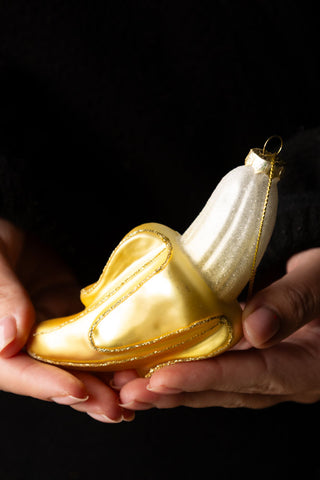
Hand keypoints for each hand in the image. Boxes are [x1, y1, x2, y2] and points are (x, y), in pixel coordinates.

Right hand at [0, 218, 133, 422]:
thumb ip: (2, 297)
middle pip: (49, 379)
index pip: (14, 371)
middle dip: (84, 395)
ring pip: (73, 368)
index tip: (76, 391)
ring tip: (131, 398)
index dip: (45, 384)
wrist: (10, 239)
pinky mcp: (68, 325)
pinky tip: (132, 371)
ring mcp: (46, 337)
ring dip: (102, 385)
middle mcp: (19, 347)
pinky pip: (88, 347)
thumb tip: (8, 340)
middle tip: (116, 408)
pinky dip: (108, 360)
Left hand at [114, 248, 319, 409]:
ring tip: (128, 388)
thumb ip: (292, 303)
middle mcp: (283, 378)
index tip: (161, 378)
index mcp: (307, 366)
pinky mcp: (249, 357)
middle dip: (175, 392)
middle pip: (226, 390)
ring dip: (171, 386)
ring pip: (215, 385)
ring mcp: (265, 370)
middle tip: (128, 392)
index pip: (252, 376)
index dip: (205, 378)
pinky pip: (214, 368)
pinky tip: (151, 368)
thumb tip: (255, 330)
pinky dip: (182, 368)